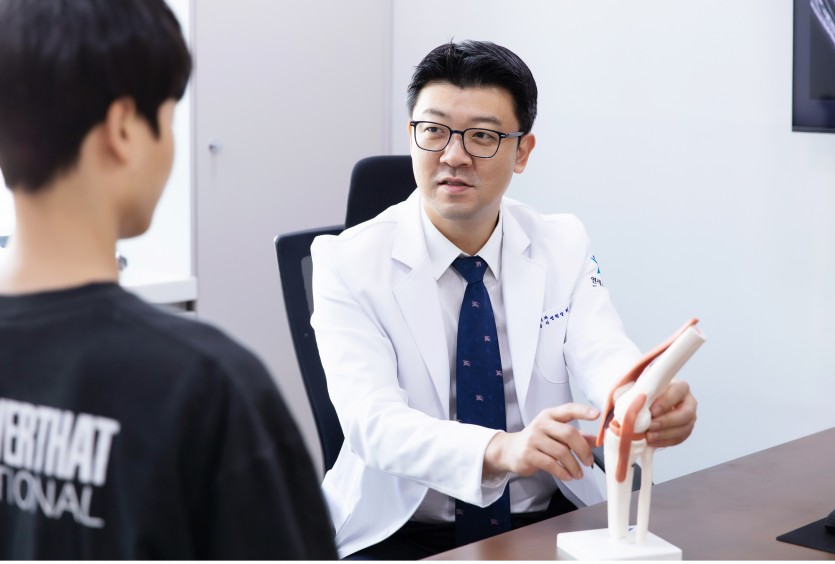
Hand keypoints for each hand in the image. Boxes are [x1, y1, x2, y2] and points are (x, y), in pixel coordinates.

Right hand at [483, 403, 598, 481]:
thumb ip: (577, 436)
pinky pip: (551, 464)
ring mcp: (533, 438)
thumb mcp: (556, 434)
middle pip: (569, 434)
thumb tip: (597, 440)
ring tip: (579, 474)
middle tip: (589, 462)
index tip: (598, 415)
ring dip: (574, 466)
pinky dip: (563, 472)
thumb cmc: (538, 440)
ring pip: (562, 452)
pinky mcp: (528, 454)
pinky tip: (568, 476)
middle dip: (583, 450)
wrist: (510, 450)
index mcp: (550, 415)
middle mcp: (542, 424)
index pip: (569, 409)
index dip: (584, 411)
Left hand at [646, 379, 696, 446]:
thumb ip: (641, 392)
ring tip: (649, 437)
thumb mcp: (644, 388)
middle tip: (650, 426)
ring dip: (665, 434)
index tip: (651, 411)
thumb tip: (635, 404)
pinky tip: (652, 442)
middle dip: (667, 421)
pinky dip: (664, 441)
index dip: (665, 402)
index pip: (678, 392)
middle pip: (686, 413)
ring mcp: (690, 418)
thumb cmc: (646, 392)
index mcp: (681, 387)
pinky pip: (679, 439)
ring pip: (684, 428)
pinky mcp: (686, 430)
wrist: (650, 403)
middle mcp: (689, 402)